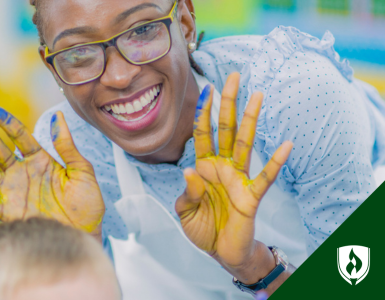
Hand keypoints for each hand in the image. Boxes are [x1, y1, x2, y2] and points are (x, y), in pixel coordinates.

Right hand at [0, 102, 104, 235]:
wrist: (85, 235)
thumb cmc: (88, 205)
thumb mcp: (82, 172)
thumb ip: (67, 146)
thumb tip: (58, 115)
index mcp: (39, 159)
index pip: (16, 132)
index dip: (0, 118)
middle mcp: (21, 172)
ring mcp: (13, 191)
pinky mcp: (9, 212)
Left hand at [175, 73, 292, 279]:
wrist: (221, 252)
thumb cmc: (202, 227)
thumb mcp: (185, 211)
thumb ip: (187, 191)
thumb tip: (191, 170)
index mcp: (204, 167)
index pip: (203, 134)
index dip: (203, 113)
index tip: (206, 89)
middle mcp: (222, 167)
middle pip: (226, 129)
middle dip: (228, 103)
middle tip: (233, 76)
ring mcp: (239, 179)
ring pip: (245, 143)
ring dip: (250, 120)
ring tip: (257, 95)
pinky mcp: (252, 196)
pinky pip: (266, 176)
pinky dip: (276, 161)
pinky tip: (286, 145)